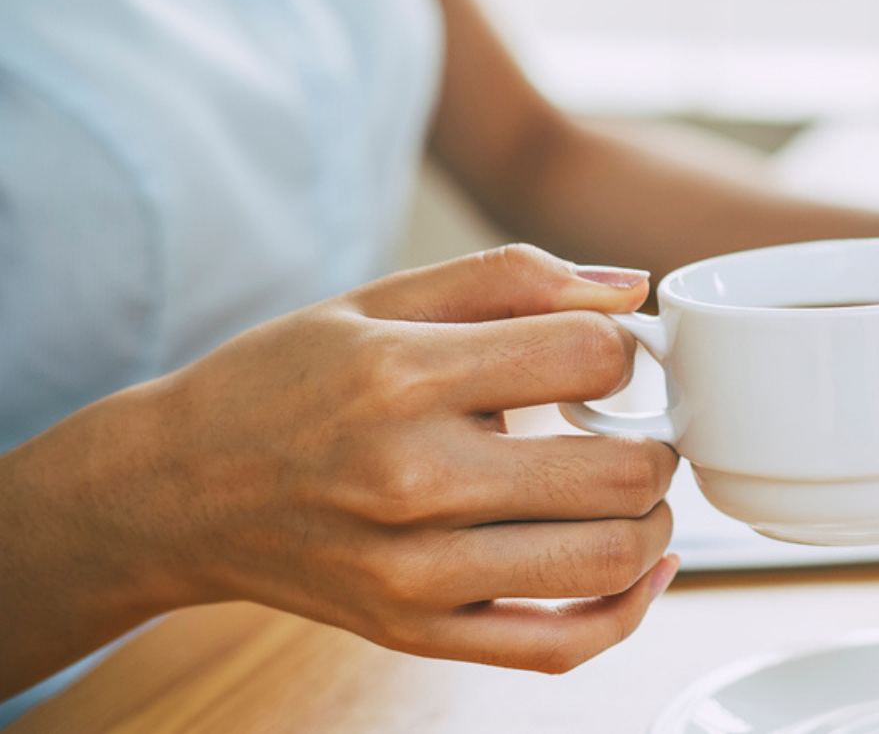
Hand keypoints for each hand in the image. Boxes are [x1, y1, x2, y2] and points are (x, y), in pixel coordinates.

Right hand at [15, 246, 681, 678]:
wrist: (175, 489)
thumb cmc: (284, 382)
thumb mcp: (382, 298)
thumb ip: (513, 277)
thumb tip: (634, 290)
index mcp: (405, 377)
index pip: (588, 358)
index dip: (626, 351)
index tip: (612, 359)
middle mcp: (412, 480)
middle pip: (619, 471)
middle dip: (657, 441)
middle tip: (640, 428)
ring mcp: (415, 572)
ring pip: (606, 558)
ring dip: (654, 519)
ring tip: (635, 489)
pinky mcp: (416, 633)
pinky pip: (559, 646)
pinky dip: (628, 611)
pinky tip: (643, 566)